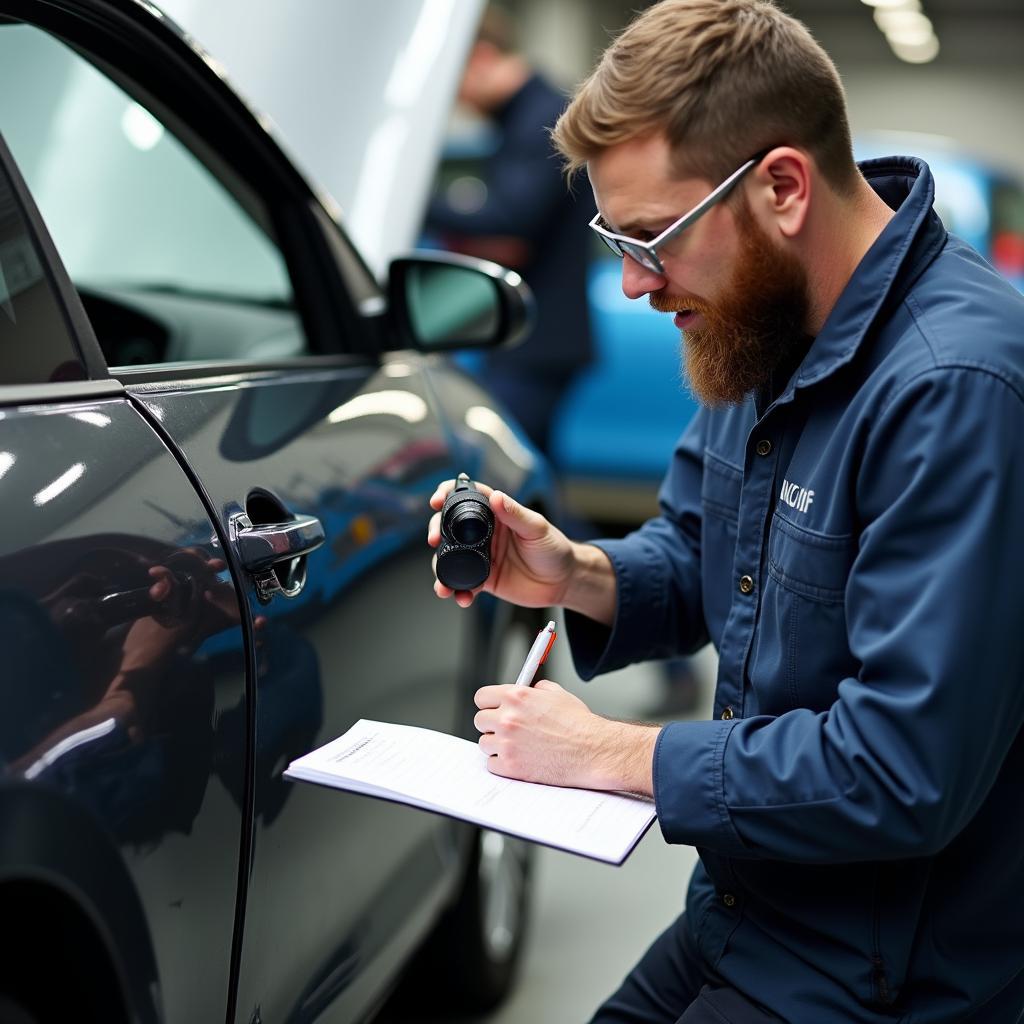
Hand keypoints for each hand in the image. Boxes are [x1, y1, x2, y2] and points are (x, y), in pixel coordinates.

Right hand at [427, 479, 574, 608]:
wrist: (564, 581)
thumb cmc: (555, 549)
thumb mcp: (537, 528)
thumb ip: (515, 514)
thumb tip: (497, 497)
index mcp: (497, 514)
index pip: (467, 497)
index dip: (448, 494)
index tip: (436, 501)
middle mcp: (484, 533)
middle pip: (449, 527)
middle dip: (435, 532)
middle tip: (433, 540)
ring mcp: (481, 556)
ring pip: (451, 558)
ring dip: (441, 569)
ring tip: (443, 584)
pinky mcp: (484, 578)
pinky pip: (464, 584)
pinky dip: (458, 591)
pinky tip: (460, 597)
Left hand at [473, 680, 659, 794]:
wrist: (592, 750)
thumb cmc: (579, 724)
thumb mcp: (557, 694)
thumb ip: (535, 690)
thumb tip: (527, 690)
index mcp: (516, 697)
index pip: (481, 697)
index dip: (489, 703)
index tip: (493, 708)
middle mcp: (508, 718)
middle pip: (480, 721)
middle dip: (493, 724)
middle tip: (507, 729)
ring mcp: (507, 744)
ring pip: (485, 744)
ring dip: (498, 745)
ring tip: (519, 746)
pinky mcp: (511, 766)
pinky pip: (492, 765)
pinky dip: (503, 764)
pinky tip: (520, 759)